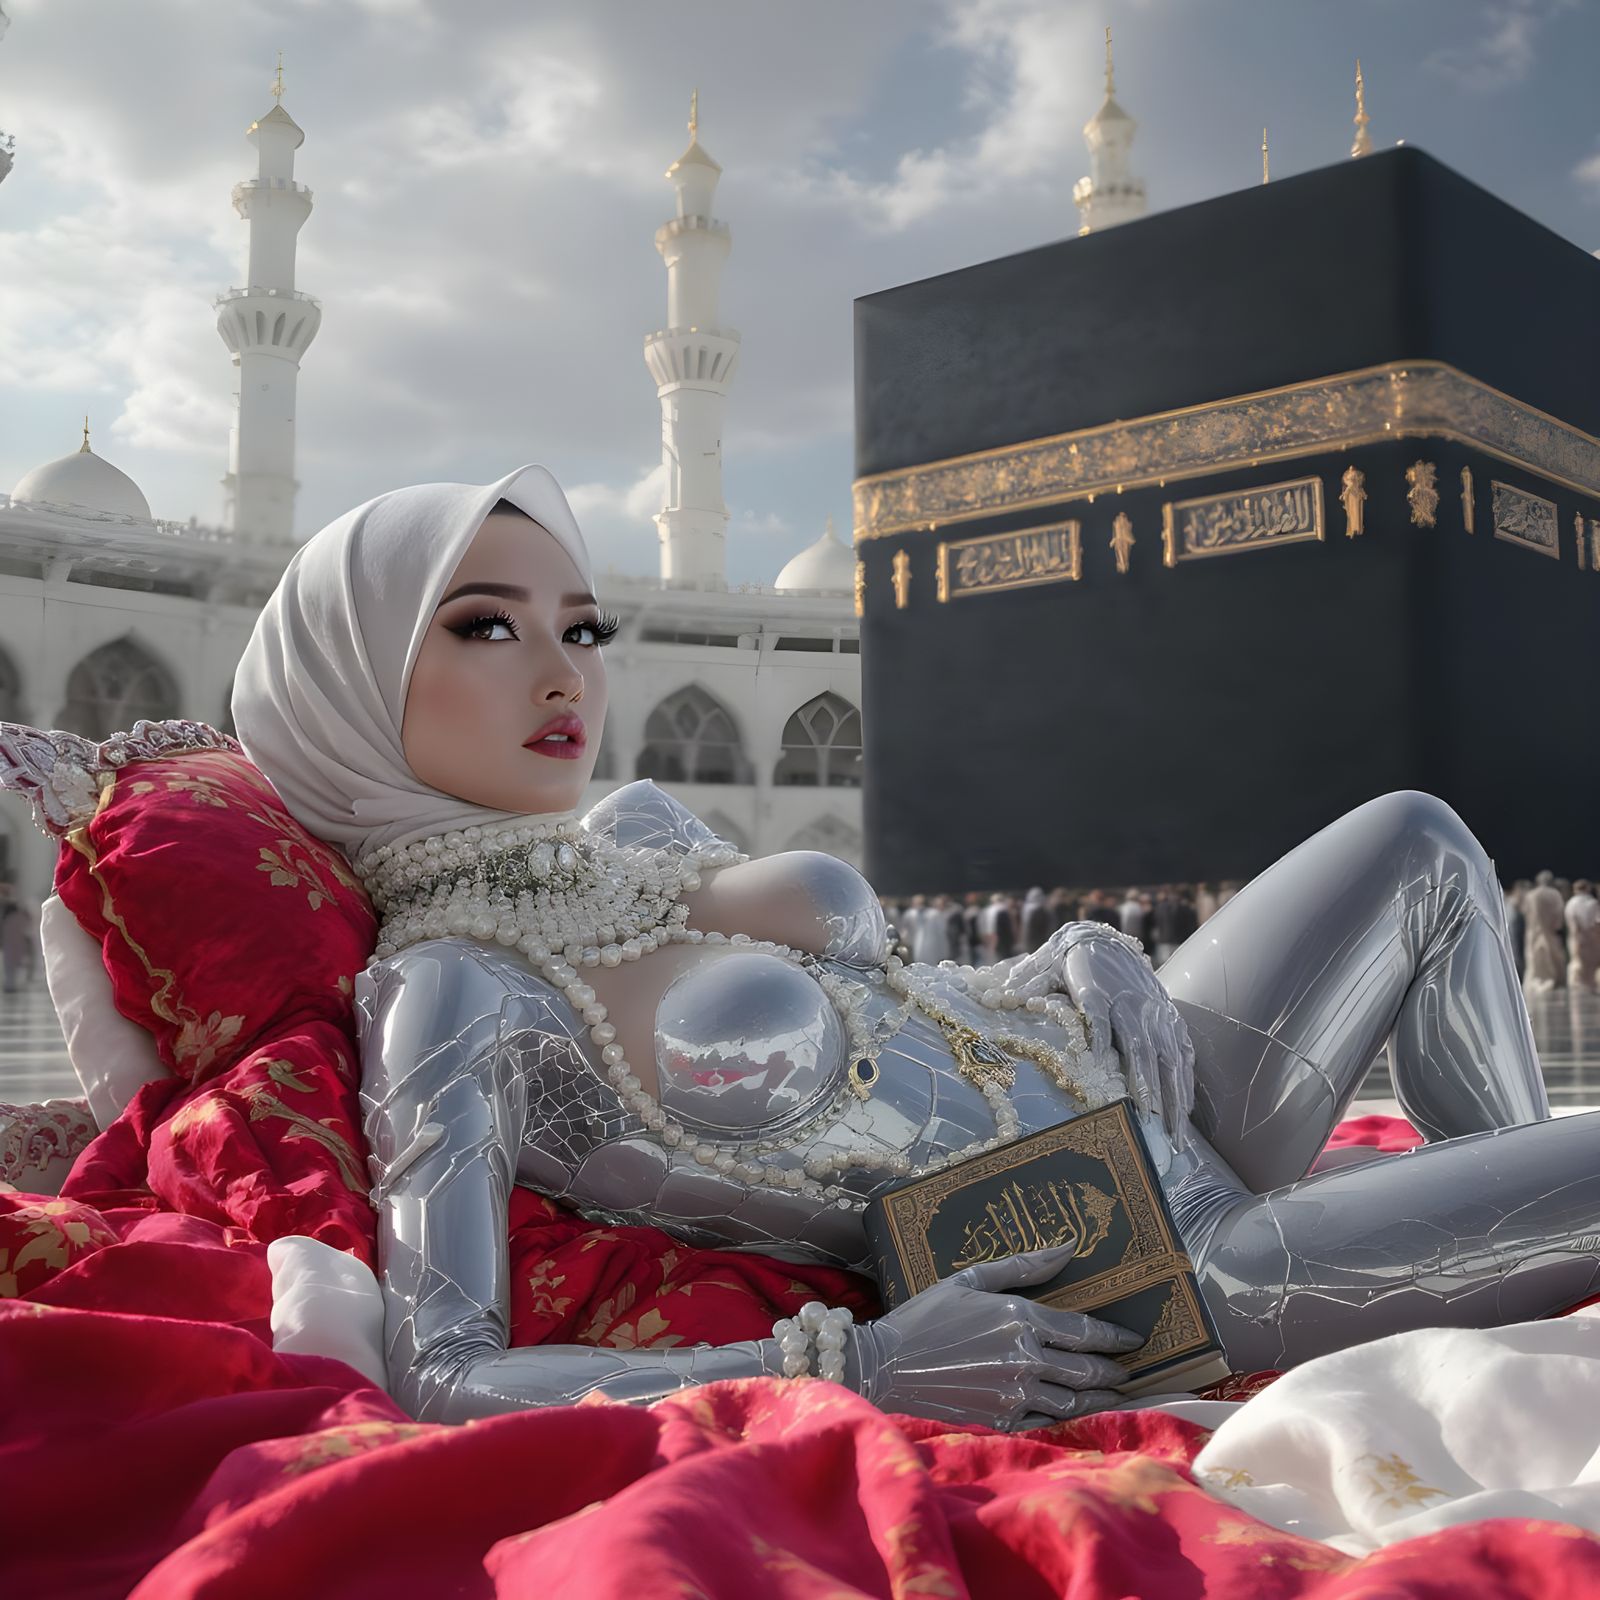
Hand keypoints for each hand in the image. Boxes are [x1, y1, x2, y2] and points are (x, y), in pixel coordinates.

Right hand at [847, 1245, 1142, 1430]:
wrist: (885, 1367)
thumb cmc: (925, 1317)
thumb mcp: (969, 1279)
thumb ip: (1022, 1266)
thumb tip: (1068, 1247)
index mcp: (1020, 1318)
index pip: (1084, 1331)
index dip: (1114, 1336)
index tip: (1133, 1339)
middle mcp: (1025, 1358)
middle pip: (1086, 1369)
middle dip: (1112, 1370)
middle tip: (1128, 1369)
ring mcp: (1015, 1394)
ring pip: (1073, 1400)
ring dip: (1097, 1397)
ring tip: (1110, 1393)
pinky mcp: (1001, 1421)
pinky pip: (1048, 1423)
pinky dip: (1067, 1417)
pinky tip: (1074, 1413)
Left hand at [1007, 927, 1195, 1146]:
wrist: (1098, 938)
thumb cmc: (1066, 962)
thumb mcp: (1045, 966)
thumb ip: (1030, 982)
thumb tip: (1004, 997)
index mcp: (1098, 990)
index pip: (1099, 1016)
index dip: (1099, 1038)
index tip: (1099, 1067)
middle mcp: (1131, 1001)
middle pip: (1140, 1045)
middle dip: (1146, 1085)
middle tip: (1148, 1120)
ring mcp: (1153, 1011)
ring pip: (1167, 1054)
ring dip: (1171, 1092)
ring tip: (1172, 1130)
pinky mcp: (1167, 1017)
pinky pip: (1181, 1051)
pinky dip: (1184, 1080)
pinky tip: (1184, 1110)